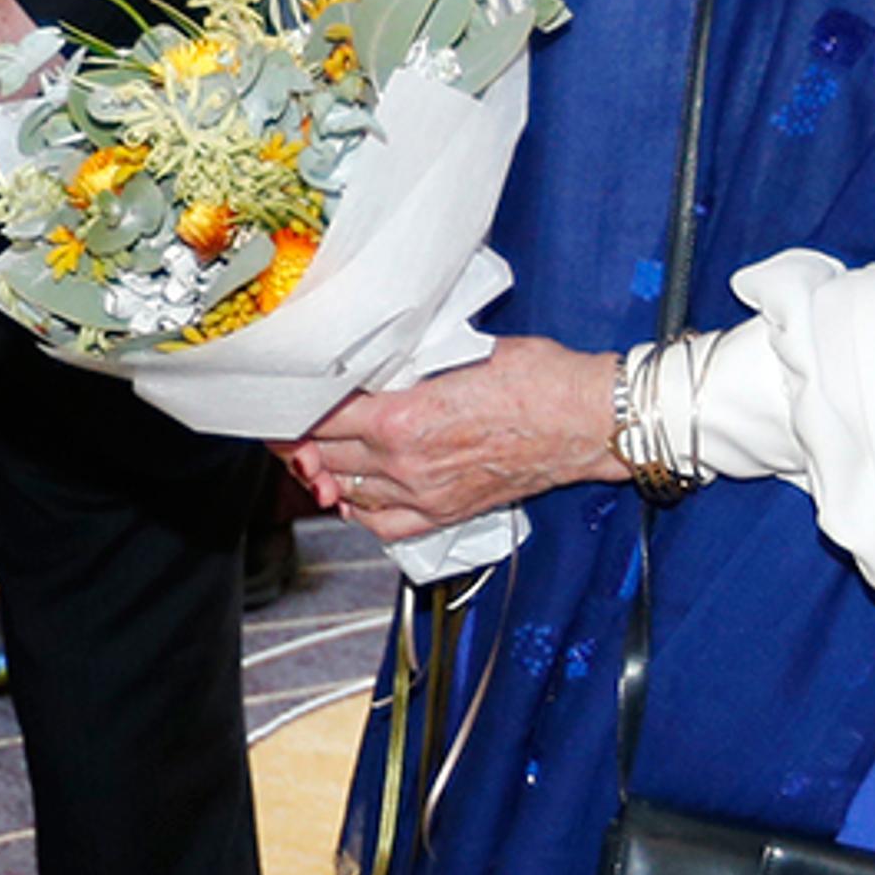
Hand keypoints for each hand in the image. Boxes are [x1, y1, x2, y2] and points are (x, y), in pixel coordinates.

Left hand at [285, 336, 626, 538]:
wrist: (589, 420)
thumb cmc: (538, 379)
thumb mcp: (459, 350)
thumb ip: (408, 362)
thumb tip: (376, 355)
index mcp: (402, 419)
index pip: (321, 418)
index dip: (296, 408)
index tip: (285, 398)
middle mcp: (405, 463)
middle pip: (325, 455)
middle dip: (303, 438)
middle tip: (291, 423)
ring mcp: (424, 493)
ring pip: (347, 490)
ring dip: (327, 470)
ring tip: (315, 452)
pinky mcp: (446, 512)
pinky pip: (383, 524)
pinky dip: (360, 509)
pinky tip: (353, 492)